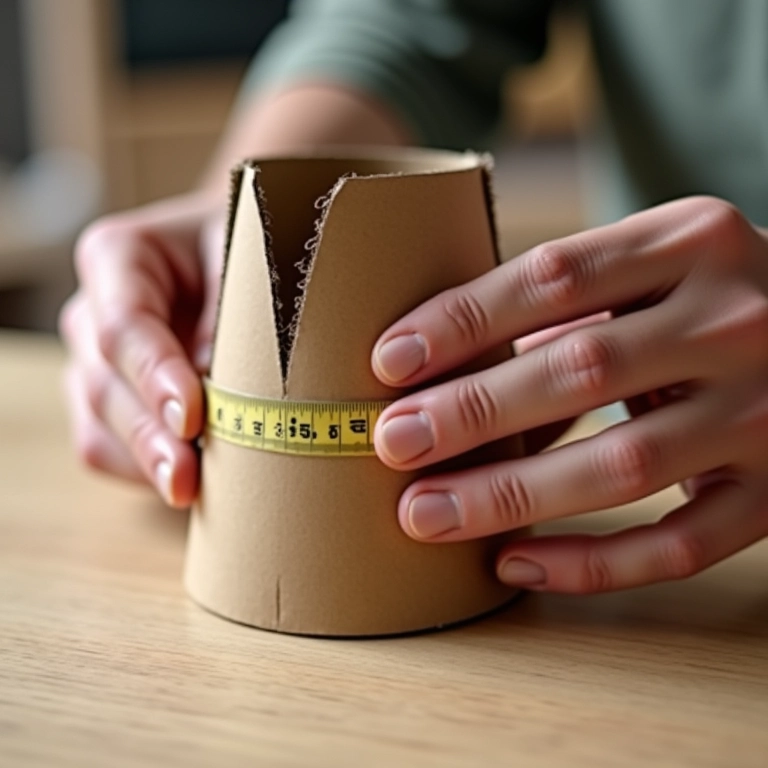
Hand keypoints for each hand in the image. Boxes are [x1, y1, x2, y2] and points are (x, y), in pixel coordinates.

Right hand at [59, 192, 224, 505]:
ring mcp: (96, 360)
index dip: (154, 375)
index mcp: (121, 257)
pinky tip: (187, 485)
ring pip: (99, 424)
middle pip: (105, 383)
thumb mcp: (254, 257)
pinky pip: (106, 449)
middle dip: (149, 436)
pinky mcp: (110, 401)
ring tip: (188, 492)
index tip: (192, 416)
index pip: (124, 324)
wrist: (245, 257)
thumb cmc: (254, 250)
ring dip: (144, 463)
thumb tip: (223, 391)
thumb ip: (237, 311)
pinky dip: (143, 471)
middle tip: (187, 478)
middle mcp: (94, 310)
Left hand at [372, 196, 767, 592]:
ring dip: (509, 496)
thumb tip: (444, 363)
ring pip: (622, 466)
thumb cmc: (706, 298)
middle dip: (472, 412)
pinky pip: (679, 545)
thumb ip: (566, 303)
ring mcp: (765, 411)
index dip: (463, 321)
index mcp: (692, 242)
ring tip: (425, 513)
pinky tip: (514, 562)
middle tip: (392, 442)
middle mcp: (736, 319)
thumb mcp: (654, 267)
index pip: (555, 275)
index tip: (389, 361)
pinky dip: (591, 563)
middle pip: (581, 368)